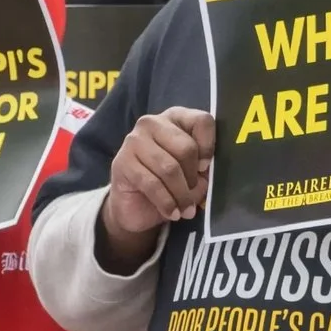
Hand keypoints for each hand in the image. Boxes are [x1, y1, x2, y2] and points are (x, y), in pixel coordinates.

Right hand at [100, 108, 215, 268]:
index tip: (204, 168)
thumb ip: (203, 168)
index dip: (208, 147)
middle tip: (192, 195)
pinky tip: (172, 212)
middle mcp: (152, 123)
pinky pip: (152, 184)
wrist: (134, 205)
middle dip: (192, 178)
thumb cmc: (168, 184)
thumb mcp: (193, 174)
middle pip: (186, 148)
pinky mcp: (122, 162)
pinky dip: (166, 202)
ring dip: (181, 195)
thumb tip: (206, 174)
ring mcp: (134, 140)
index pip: (202, 121)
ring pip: (169, 168)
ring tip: (185, 210)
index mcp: (175, 118)